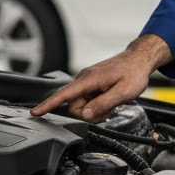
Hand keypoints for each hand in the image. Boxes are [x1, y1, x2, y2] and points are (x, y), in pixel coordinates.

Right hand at [30, 34, 171, 123]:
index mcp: (89, 79)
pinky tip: (109, 103)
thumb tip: (85, 115)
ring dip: (95, 111)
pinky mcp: (92, 85)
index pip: (63, 94)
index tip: (35, 112)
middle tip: (107, 112)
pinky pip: (88, 101)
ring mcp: (88, 82)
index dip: (48, 104)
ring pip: (82, 105)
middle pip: (74, 106)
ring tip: (112, 105)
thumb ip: (103, 104)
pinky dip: (97, 106)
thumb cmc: (133, 73)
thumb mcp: (123, 92)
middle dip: (87, 114)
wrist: (139, 60)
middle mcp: (85, 79)